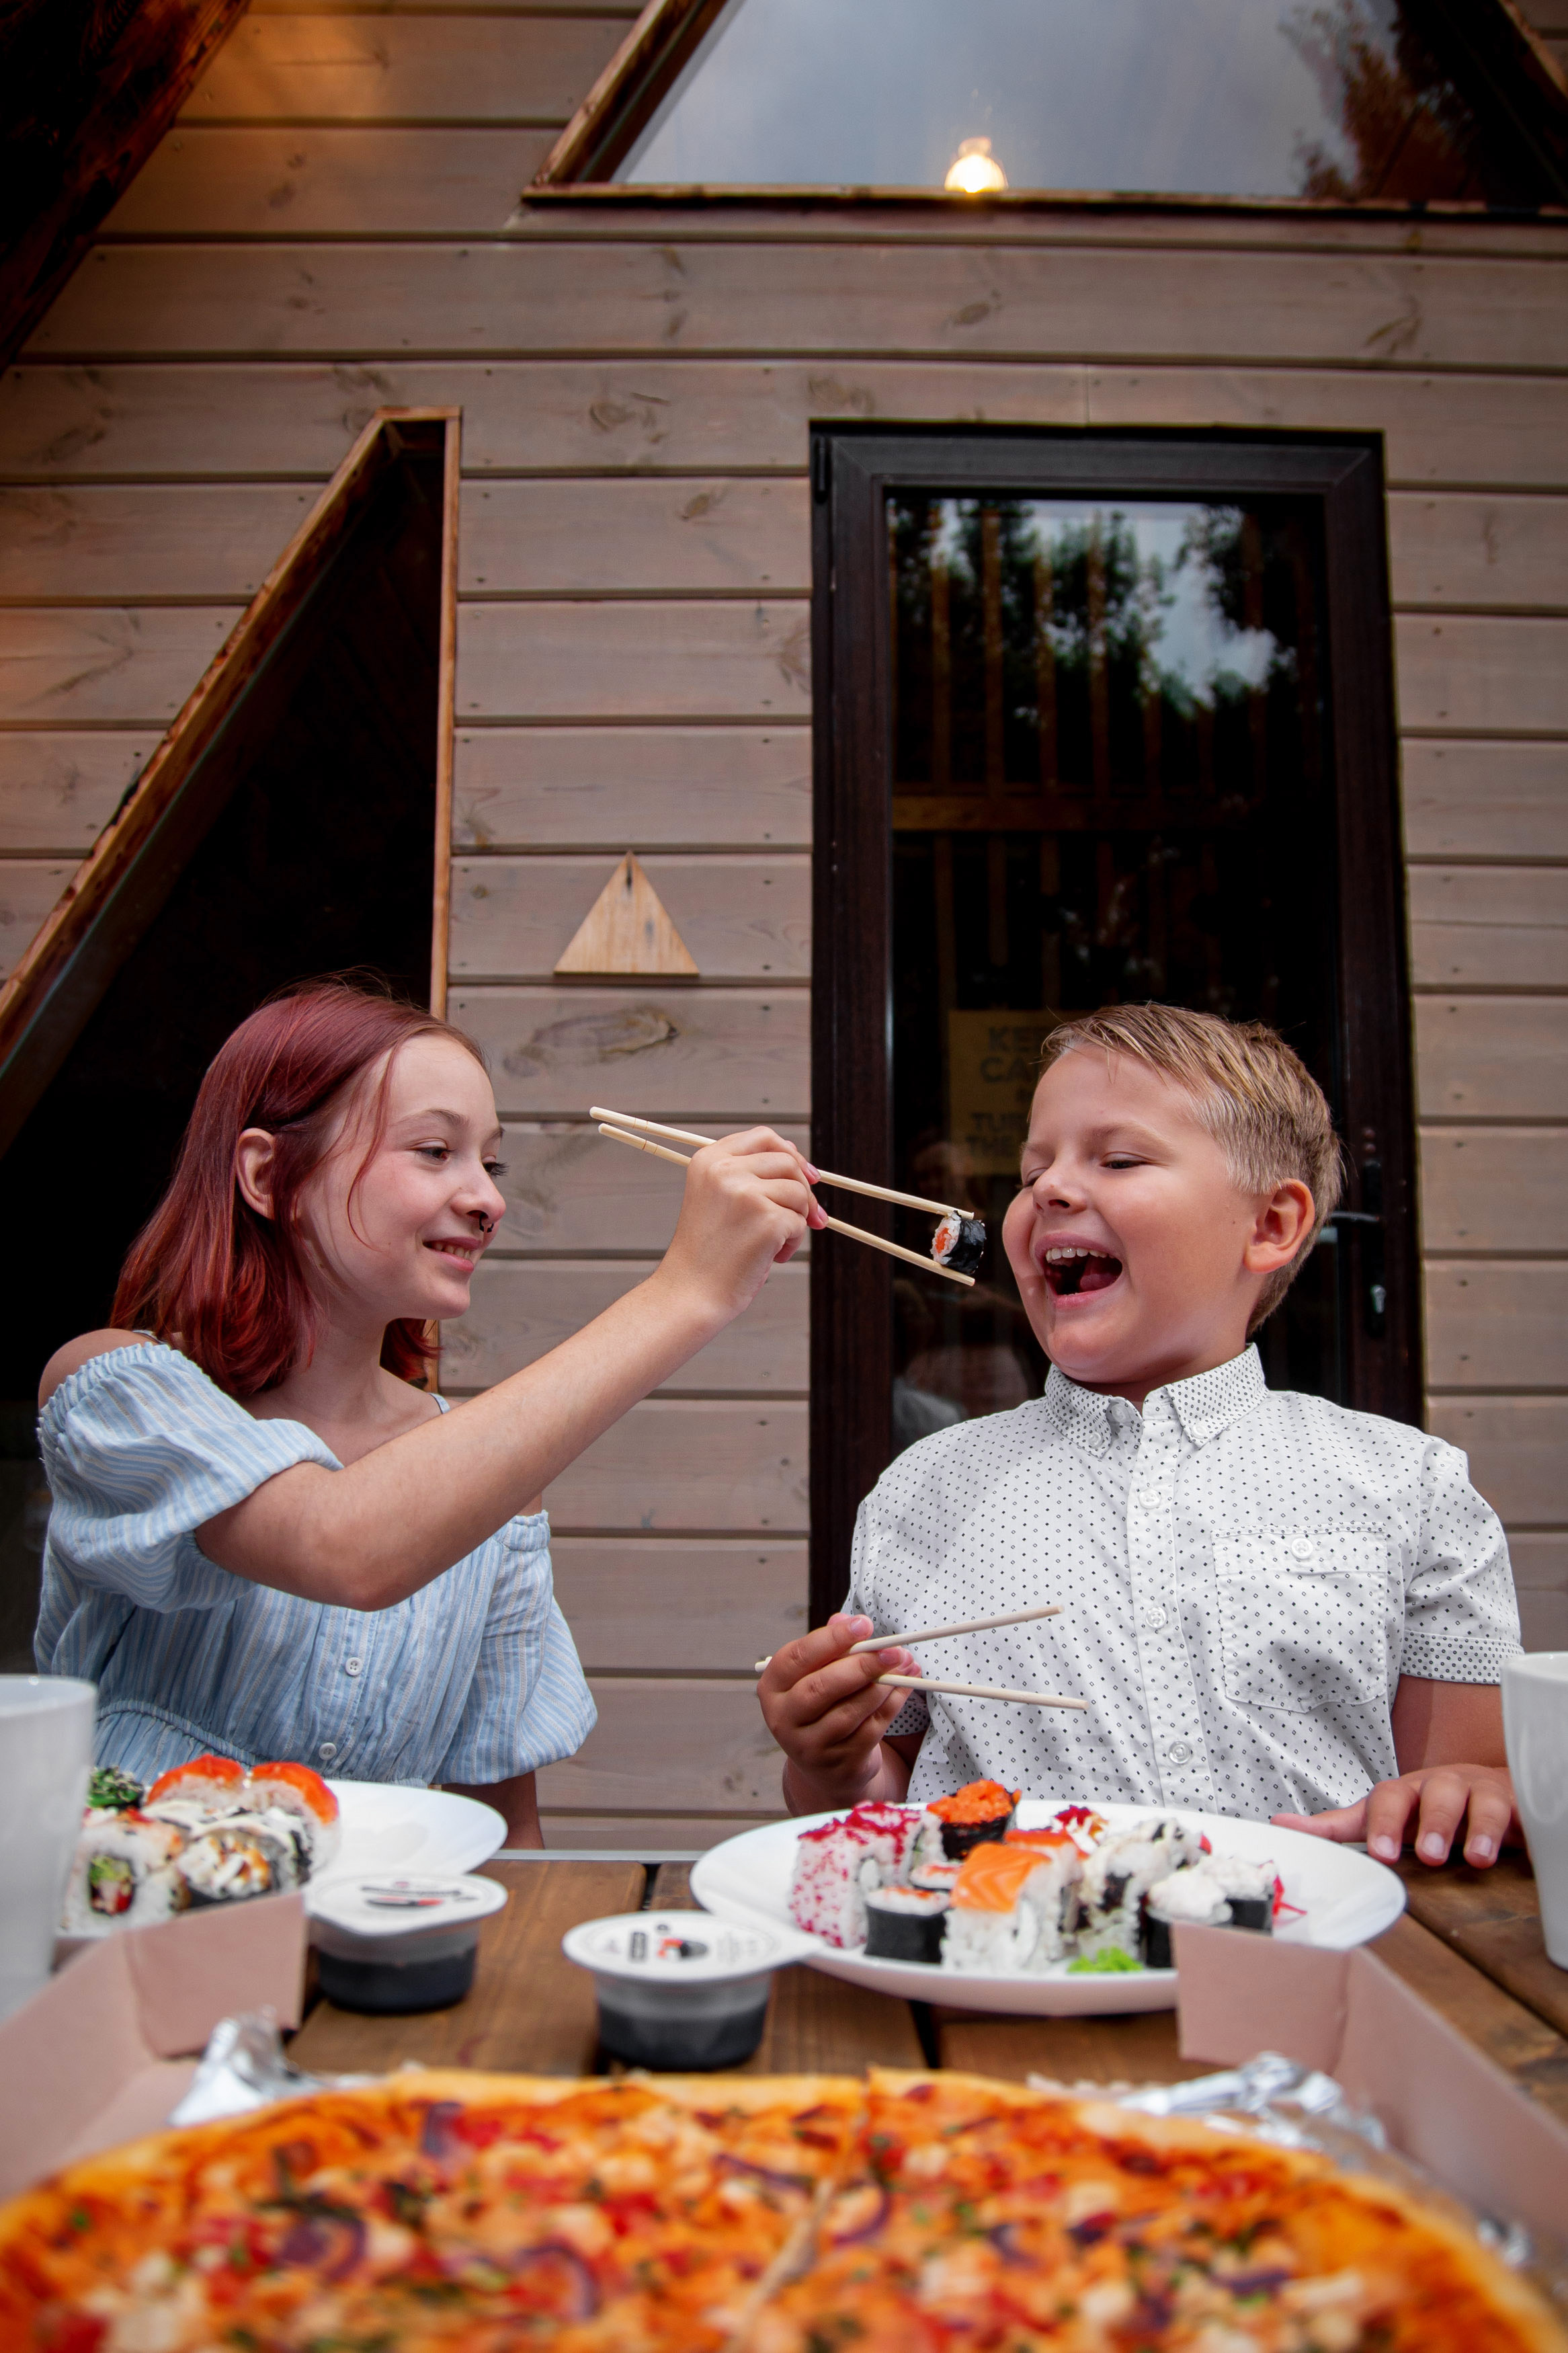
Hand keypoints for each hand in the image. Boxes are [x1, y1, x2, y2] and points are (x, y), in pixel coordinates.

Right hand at [655, 1127, 823, 1324]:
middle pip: (787, 1162)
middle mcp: (724, 1170)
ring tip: (772, 1244)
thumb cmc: (707, 1254)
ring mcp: (746, 1193)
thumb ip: (750, 1176)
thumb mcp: (717, 1199)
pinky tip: (771, 1257)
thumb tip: (805, 1170)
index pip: (763, 1137)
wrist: (690, 1292)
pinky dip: (793, 1243)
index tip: (805, 1175)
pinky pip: (800, 1222)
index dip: (790, 1153)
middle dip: (803, 1191)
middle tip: (807, 1217)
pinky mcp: (767, 1219)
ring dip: (796, 1220)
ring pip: (798, 1192)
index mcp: (709, 1160)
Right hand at [759, 1614, 915, 1812]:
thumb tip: (847, 1620)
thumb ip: (831, 1647)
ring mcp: (811, 1746)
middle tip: (891, 1650)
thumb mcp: (816, 1674)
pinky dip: (892, 1704)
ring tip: (903, 1663)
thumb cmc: (821, 1705)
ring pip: (849, 1711)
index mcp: (773, 1688)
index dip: (831, 1639)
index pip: (797, 1658)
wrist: (825, 1766)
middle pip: (821, 1688)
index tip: (863, 1624)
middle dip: (860, 1665)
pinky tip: (904, 1686)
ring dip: (881, 1685)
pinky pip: (871, 1729)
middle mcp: (784, 1719)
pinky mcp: (840, 1763)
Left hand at [1272, 1763, 1519, 1868]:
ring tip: (1474, 1857)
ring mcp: (1481, 1794)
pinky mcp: (1516, 1806)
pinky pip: (1520, 1812)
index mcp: (1407, 1792)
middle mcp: (1443, 1786)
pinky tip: (1518, 1850)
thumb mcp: (1383, 1818)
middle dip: (1432, 1821)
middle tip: (1429, 1854)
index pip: (1390, 1799)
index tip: (1382, 1854)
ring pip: (1481, 1800)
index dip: (1384, 1823)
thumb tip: (1282, 1825)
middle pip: (1436, 1793)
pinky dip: (1520, 1831)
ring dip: (1478, 1827)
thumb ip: (1338, 1826)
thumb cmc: (1427, 1809)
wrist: (1488, 1793)